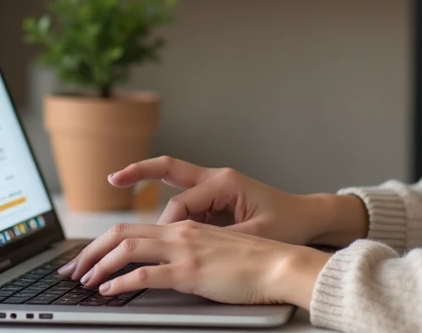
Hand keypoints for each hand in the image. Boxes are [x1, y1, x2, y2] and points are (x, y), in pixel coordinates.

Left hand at [62, 220, 330, 307]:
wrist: (280, 264)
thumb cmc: (254, 261)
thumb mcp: (213, 252)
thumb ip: (188, 255)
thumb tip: (164, 270)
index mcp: (184, 227)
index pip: (132, 228)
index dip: (102, 242)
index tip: (86, 259)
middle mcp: (179, 232)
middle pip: (121, 233)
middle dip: (89, 251)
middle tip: (71, 270)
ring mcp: (184, 250)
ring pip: (127, 248)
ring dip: (98, 264)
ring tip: (83, 280)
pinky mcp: (191, 272)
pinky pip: (147, 274)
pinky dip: (121, 282)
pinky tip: (108, 291)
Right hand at [91, 156, 334, 245]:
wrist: (309, 218)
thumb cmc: (288, 224)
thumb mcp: (255, 235)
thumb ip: (222, 241)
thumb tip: (193, 251)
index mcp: (225, 183)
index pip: (181, 204)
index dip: (168, 228)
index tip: (160, 248)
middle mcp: (216, 179)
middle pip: (168, 169)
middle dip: (139, 173)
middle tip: (112, 179)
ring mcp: (215, 187)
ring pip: (173, 185)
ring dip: (150, 191)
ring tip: (125, 202)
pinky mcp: (216, 199)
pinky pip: (184, 201)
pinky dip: (168, 211)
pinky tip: (157, 227)